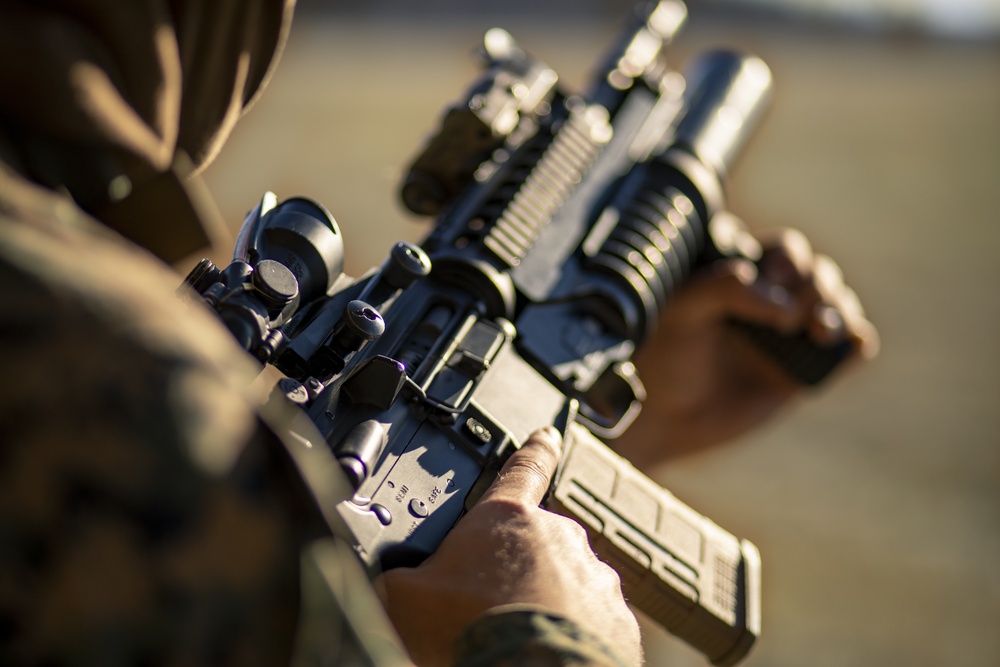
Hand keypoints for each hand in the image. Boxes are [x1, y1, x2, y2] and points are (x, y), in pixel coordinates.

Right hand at [376, 427, 642, 666]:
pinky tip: (541, 653)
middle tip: (487, 607)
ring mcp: (595, 579)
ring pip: (566, 586)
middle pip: (536, 546)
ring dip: (545, 604)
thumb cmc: (468, 633)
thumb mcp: (403, 599)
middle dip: (516, 571)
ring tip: (513, 638)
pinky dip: (570, 635)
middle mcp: (560, 538)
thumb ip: (398, 576)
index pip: (523, 469)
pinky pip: (591, 623)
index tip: (546, 436)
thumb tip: (384, 580)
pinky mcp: (618, 621)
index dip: (533, 451)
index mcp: (508, 519)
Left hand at [614, 221, 878, 467]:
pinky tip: (853, 344)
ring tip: (820, 330)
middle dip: (816, 285)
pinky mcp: (804, 369)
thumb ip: (724, 287)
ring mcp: (789, 333)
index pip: (782, 249)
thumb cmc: (663, 356)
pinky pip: (848, 349)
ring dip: (839, 309)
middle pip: (816, 272)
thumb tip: (783, 303)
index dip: (787, 259)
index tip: (772, 280)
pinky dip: (859, 343)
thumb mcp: (682, 309)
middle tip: (795, 313)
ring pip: (836, 304)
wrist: (663, 418)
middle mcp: (770, 296)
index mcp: (740, 270)